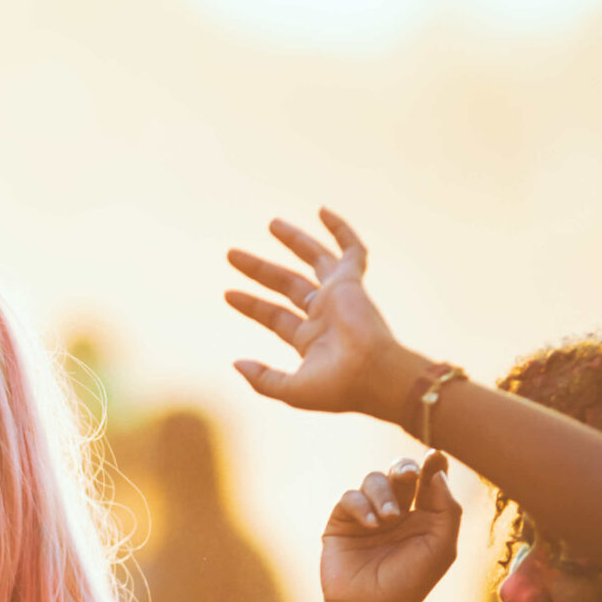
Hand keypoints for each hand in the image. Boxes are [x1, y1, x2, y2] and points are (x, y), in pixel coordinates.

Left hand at [226, 208, 416, 417]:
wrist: (373, 376)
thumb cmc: (337, 388)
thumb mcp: (291, 390)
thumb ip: (262, 379)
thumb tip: (235, 364)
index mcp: (310, 340)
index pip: (275, 316)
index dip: (251, 305)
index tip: (228, 293)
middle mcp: (325, 315)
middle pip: (287, 285)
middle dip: (260, 269)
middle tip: (231, 254)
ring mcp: (339, 297)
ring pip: (314, 261)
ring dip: (294, 241)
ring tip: (271, 224)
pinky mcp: (352, 283)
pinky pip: (352, 250)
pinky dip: (341, 230)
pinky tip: (322, 211)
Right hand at [317, 454, 461, 601]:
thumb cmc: (409, 583)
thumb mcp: (441, 548)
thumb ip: (446, 509)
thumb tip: (438, 470)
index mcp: (424, 517)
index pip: (429, 480)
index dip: (433, 465)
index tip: (436, 456)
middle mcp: (397, 511)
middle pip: (401, 472)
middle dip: (405, 468)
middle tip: (409, 474)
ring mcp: (368, 514)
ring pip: (374, 479)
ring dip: (383, 493)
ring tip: (388, 518)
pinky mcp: (342, 520)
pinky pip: (351, 497)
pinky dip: (362, 505)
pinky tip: (371, 524)